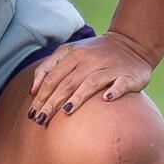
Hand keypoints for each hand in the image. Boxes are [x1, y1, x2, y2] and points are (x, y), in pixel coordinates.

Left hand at [27, 32, 152, 124]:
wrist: (131, 43)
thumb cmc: (95, 53)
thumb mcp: (70, 52)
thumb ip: (49, 67)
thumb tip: (33, 91)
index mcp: (74, 54)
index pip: (53, 77)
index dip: (41, 96)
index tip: (32, 114)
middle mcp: (91, 59)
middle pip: (68, 83)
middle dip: (52, 102)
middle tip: (41, 120)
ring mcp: (110, 66)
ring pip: (91, 82)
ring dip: (78, 97)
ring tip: (66, 111)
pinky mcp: (129, 75)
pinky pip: (121, 83)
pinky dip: (114, 90)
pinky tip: (106, 99)